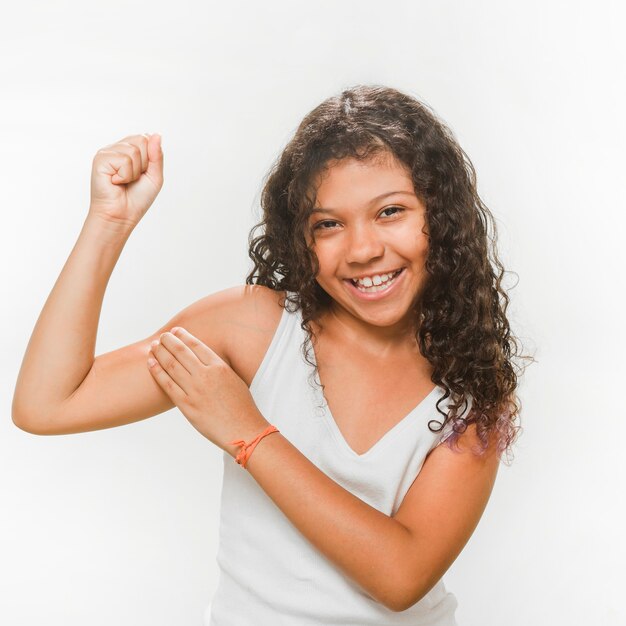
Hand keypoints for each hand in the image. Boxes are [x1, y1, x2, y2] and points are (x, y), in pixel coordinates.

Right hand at [88, 133, 163, 229]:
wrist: (122, 215)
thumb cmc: (137, 198)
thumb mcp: (155, 176)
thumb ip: (157, 155)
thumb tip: (156, 134)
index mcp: (129, 150)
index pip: (147, 139)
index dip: (150, 158)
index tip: (142, 173)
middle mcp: (117, 148)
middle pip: (141, 140)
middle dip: (143, 164)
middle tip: (133, 178)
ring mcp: (107, 152)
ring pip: (134, 151)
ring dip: (134, 172)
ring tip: (124, 181)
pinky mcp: (100, 159)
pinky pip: (124, 160)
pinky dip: (125, 175)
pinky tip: (115, 182)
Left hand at [147, 327, 269, 455]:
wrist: (244, 430)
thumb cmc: (243, 408)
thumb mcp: (235, 380)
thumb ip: (219, 370)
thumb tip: (205, 362)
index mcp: (220, 367)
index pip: (197, 346)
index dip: (184, 336)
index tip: (176, 331)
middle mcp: (206, 375)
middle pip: (181, 352)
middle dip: (169, 341)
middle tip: (162, 336)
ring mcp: (195, 390)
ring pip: (172, 365)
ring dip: (160, 353)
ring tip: (154, 346)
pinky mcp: (187, 406)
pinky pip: (167, 385)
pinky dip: (157, 372)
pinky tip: (151, 363)